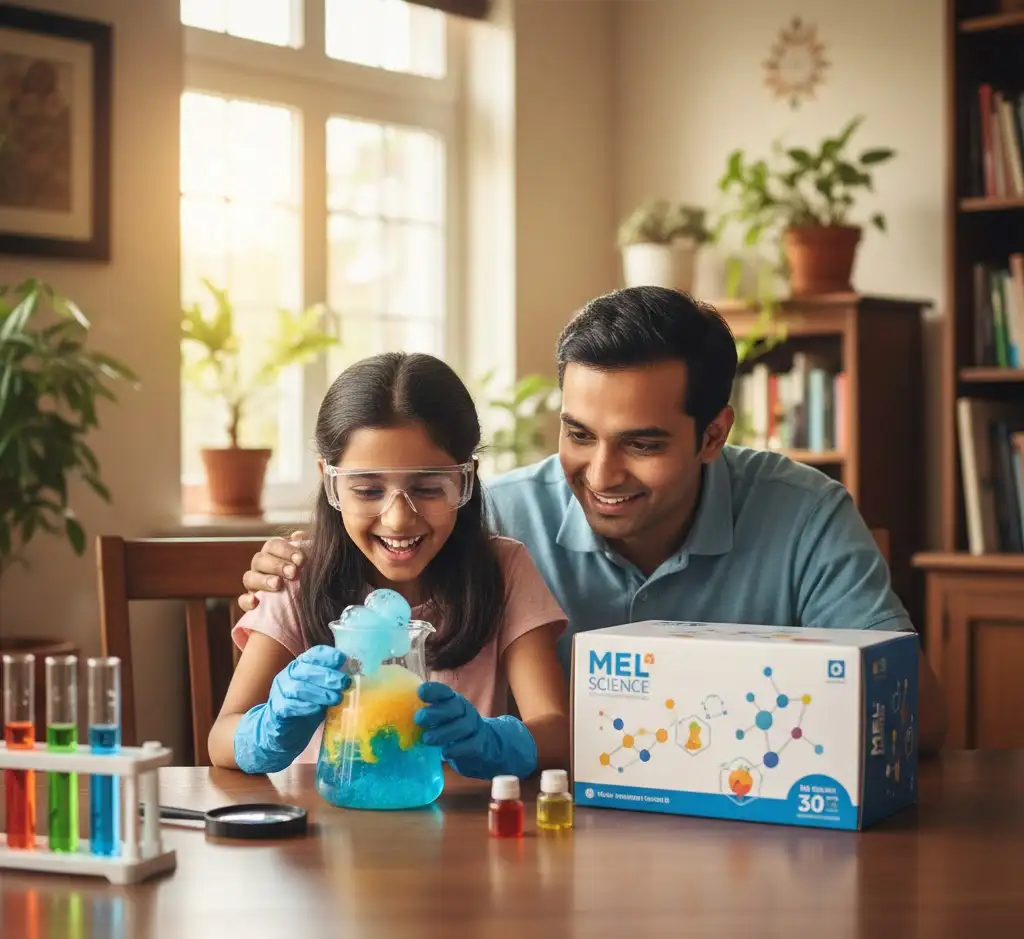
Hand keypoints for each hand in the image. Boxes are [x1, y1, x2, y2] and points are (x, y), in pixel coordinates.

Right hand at [233, 645, 348, 773]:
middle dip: (328, 675)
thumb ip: (334, 681)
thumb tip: (357, 672)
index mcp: (302, 665)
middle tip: (345, 683)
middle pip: (306, 670)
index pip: (313, 654)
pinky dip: (305, 707)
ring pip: (298, 688)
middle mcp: (289, 675)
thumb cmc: (307, 705)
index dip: (327, 655)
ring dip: (319, 693)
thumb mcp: (322, 690)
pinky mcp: (276, 710)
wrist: (283, 730)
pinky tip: (317, 709)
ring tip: (336, 698)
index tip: (343, 659)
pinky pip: (288, 706)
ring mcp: (280, 692)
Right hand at [238, 530, 308, 612]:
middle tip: (292, 573)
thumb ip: (307, 545)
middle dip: (276, 565)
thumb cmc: (309, 574)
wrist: (310, 600)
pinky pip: (242, 601)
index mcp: (274, 553)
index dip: (285, 550)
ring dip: (263, 580)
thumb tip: (297, 535)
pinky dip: (246, 601)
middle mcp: (261, 567)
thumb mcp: (312, 558)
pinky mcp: (251, 602)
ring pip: (249, 577)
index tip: (301, 560)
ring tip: (278, 585)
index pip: (273, 545)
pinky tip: (255, 602)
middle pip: (259, 559)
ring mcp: (254, 585)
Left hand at [414, 682, 536, 779]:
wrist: (485, 746)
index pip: (445, 692)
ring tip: (427, 739)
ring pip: (462, 726)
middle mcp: (465, 711)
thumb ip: (427, 716)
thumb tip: (397, 715)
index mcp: (454, 702)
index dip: (434, 690)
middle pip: (454, 707)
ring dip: (443, 732)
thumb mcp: (442, 720)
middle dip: (435, 712)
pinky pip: (470, 745)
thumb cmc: (454, 731)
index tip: (419, 692)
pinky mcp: (479, 745)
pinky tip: (445, 753)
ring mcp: (474, 728)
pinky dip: (457, 748)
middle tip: (418, 719)